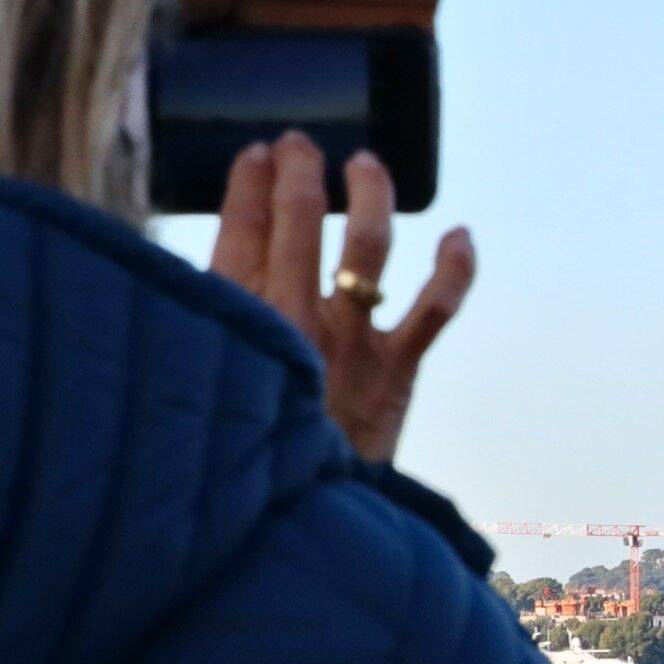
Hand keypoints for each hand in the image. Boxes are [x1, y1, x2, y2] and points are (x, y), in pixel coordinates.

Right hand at [209, 133, 474, 462]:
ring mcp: (351, 339)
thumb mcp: (205, 385)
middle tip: (298, 143)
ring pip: (367, 244)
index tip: (255, 155)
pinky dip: (455, 268)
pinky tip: (459, 235)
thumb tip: (204, 290)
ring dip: (369, 193)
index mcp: (238, 318)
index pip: (239, 229)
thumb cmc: (244, 456)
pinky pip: (435, 306)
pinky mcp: (396, 367)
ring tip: (365, 163)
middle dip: (298, 171)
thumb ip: (210, 330)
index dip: (248, 184)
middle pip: (298, 220)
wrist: (295, 520)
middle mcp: (295, 318)